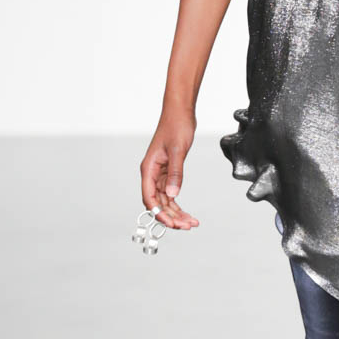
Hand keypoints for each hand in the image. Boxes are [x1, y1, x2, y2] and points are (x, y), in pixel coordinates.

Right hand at [140, 107, 199, 228]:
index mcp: (148, 169)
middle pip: (158, 202)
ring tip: (191, 223)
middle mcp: (151, 174)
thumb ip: (175, 173)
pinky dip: (179, 204)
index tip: (171, 223)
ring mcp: (159, 174)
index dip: (159, 213)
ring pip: (165, 200)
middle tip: (186, 226)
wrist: (180, 113)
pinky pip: (171, 193)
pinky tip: (188, 213)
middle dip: (171, 216)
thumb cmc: (176, 126)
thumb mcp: (177, 150)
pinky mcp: (168, 172)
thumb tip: (174, 194)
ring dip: (176, 213)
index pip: (150, 198)